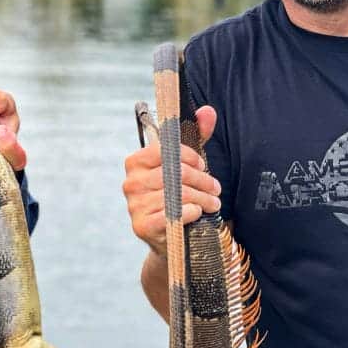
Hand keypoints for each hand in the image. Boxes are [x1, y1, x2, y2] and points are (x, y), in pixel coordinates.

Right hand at [122, 105, 220, 255]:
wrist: (169, 235)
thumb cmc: (177, 194)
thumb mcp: (187, 164)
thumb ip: (197, 136)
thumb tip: (208, 111)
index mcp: (136, 162)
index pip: (165, 150)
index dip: (189, 157)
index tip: (203, 166)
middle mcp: (130, 182)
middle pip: (174, 174)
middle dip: (202, 180)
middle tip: (216, 188)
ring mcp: (134, 205)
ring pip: (176, 195)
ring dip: (202, 198)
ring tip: (213, 203)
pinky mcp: (142, 226)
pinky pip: (172, 215)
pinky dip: (189, 212)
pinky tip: (197, 213)